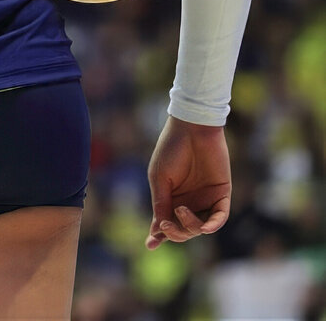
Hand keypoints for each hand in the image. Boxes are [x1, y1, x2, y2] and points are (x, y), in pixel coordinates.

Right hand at [145, 116, 230, 249]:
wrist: (192, 128)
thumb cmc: (171, 148)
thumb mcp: (160, 177)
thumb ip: (161, 203)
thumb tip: (158, 230)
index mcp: (171, 197)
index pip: (166, 222)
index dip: (159, 235)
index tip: (150, 245)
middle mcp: (189, 201)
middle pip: (184, 230)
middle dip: (174, 232)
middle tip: (165, 224)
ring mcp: (205, 199)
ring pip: (200, 227)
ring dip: (190, 226)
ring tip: (181, 209)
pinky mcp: (222, 194)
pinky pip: (219, 216)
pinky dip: (213, 225)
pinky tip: (204, 227)